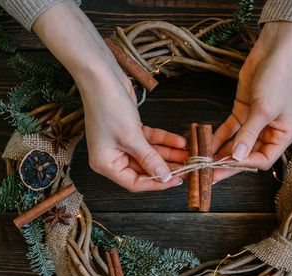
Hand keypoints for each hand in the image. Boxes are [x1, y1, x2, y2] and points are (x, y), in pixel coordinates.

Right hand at [81, 65, 187, 191]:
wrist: (101, 76)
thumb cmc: (108, 106)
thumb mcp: (131, 137)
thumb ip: (149, 158)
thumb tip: (164, 176)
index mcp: (105, 164)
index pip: (134, 182)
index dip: (156, 183)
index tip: (176, 181)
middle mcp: (112, 156)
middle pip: (144, 168)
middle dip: (167, 167)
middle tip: (189, 168)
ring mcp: (121, 143)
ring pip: (150, 153)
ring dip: (170, 153)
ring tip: (190, 154)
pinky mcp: (130, 130)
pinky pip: (150, 140)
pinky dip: (164, 139)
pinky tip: (180, 141)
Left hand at [212, 21, 291, 182]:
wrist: (274, 51)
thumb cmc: (278, 78)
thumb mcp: (263, 109)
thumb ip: (248, 134)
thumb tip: (236, 157)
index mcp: (283, 136)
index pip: (262, 160)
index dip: (243, 165)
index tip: (225, 166)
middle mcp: (270, 133)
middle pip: (246, 155)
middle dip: (227, 165)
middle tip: (208, 176)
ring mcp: (254, 123)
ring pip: (235, 144)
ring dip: (219, 152)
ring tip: (202, 162)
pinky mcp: (242, 112)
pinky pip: (229, 130)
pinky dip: (217, 137)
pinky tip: (204, 144)